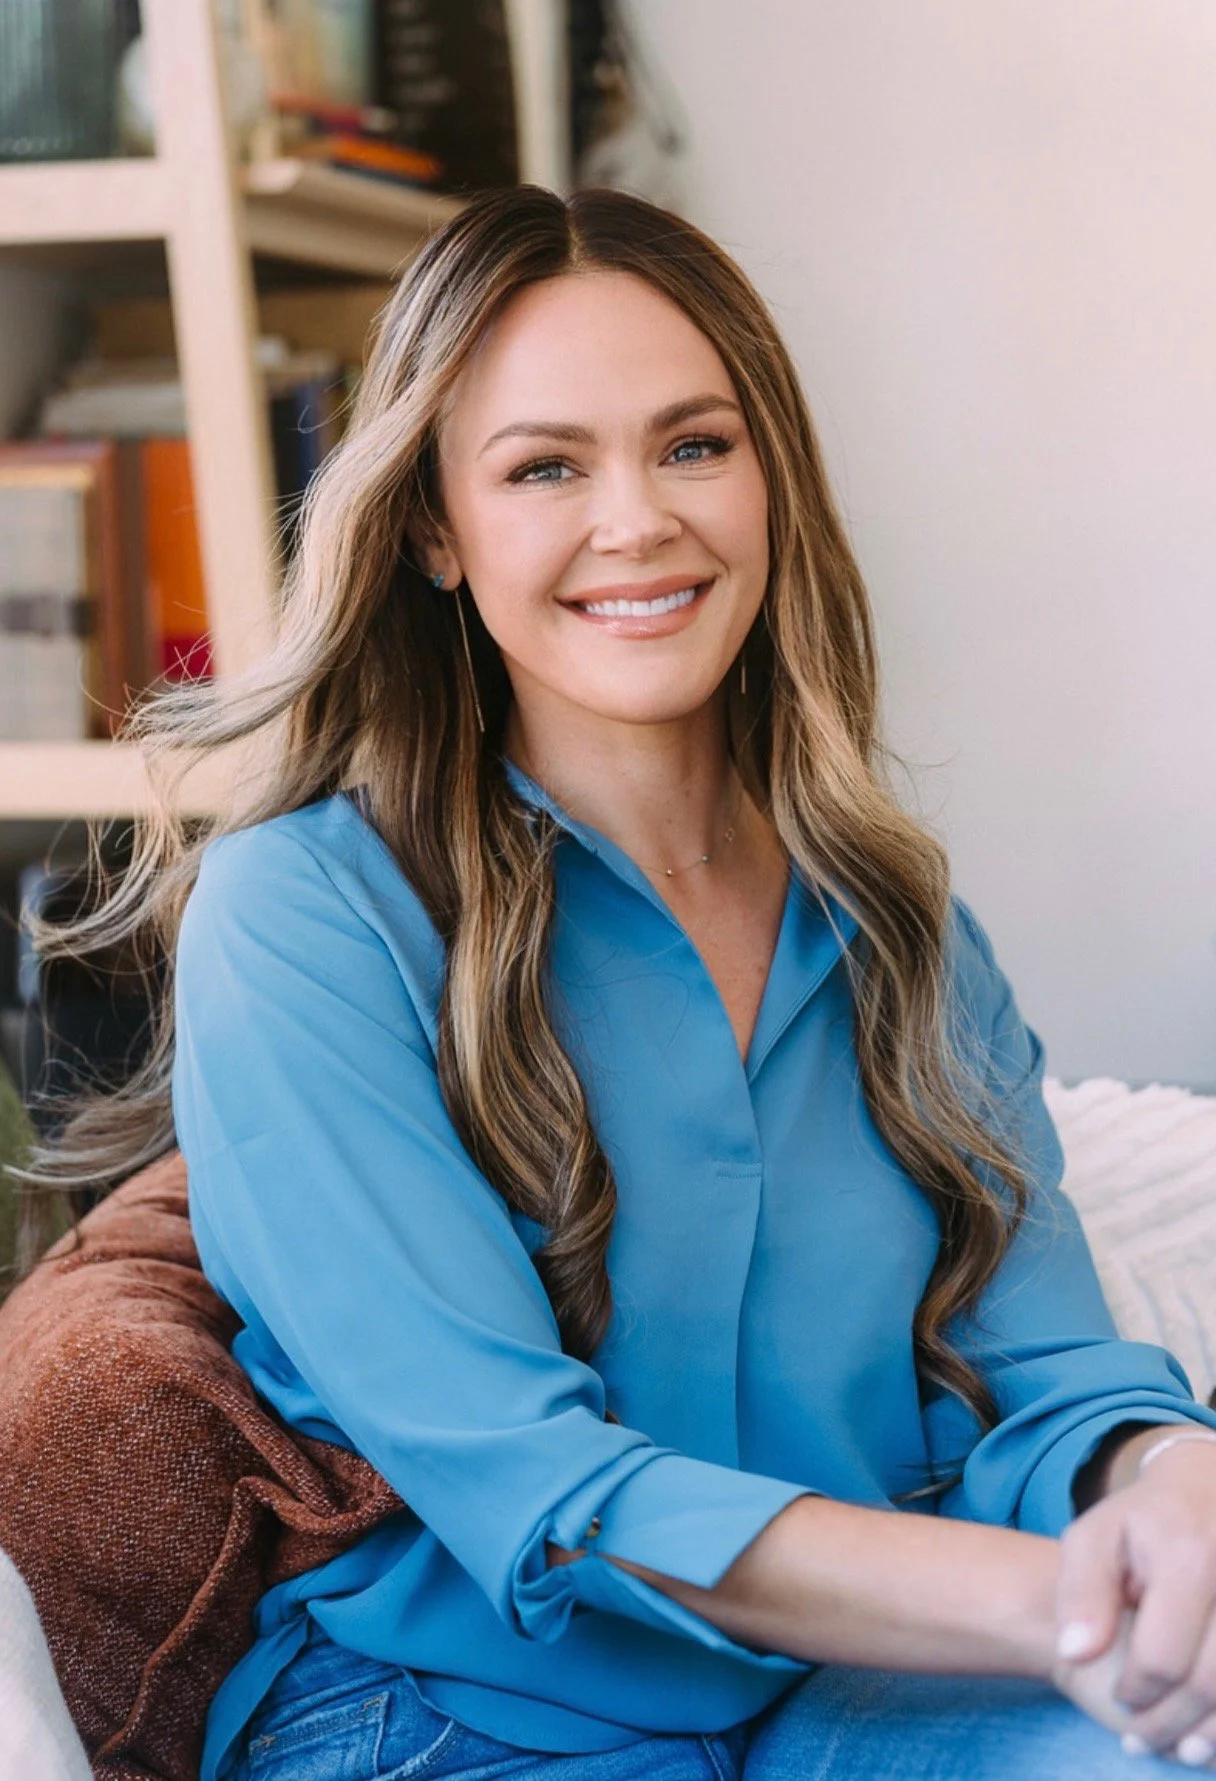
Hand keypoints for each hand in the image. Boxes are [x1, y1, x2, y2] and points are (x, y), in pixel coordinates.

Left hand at [1056, 1442, 1215, 1763]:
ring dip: (1207, 1732)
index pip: (1164, 1656)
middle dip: (1170, 1722)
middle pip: (1209, 1682)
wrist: (1207, 1491)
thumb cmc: (1142, 1523)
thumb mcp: (1096, 1538)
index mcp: (1187, 1556)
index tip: (1121, 1699)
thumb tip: (1074, 1655)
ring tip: (1175, 1746)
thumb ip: (1081, 1593)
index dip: (1138, 1692)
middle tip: (1140, 1738)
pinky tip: (1204, 1727)